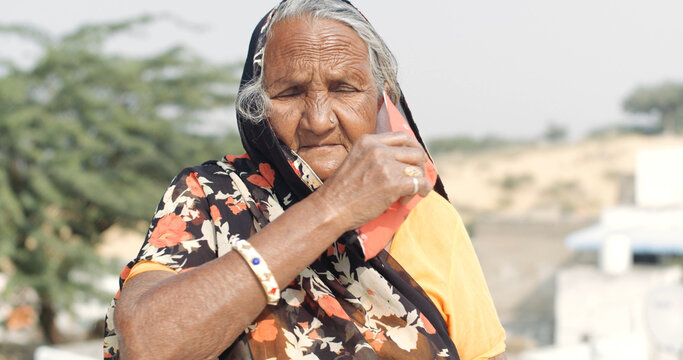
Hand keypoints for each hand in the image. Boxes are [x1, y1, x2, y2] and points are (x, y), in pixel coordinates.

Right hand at [312, 131, 431, 232]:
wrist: (330, 209)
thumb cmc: (341, 191)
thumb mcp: (355, 160)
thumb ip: (375, 155)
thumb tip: (401, 160)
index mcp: (367, 141)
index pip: (402, 137)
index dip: (413, 149)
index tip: (415, 161)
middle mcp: (377, 149)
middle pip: (415, 151)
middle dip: (418, 167)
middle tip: (412, 180)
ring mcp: (385, 165)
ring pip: (418, 168)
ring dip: (417, 182)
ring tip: (405, 194)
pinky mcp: (393, 183)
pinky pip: (420, 183)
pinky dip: (422, 191)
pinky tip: (410, 198)